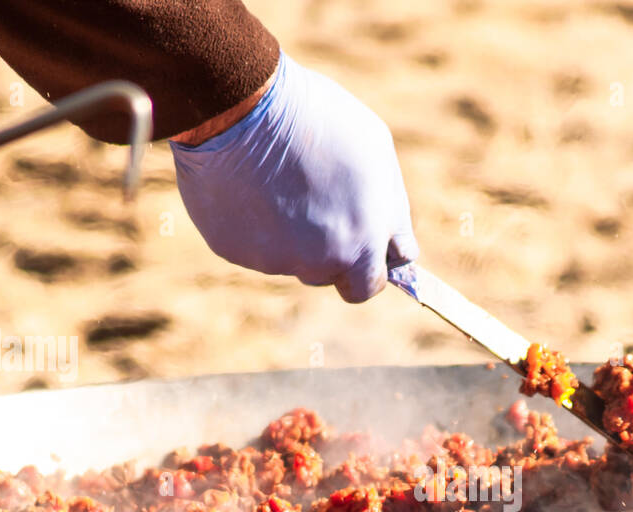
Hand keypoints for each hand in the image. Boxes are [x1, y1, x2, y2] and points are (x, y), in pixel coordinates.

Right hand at [169, 52, 417, 302]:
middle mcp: (318, 263)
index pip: (367, 286)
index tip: (357, 245)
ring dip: (287, 231)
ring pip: (287, 257)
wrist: (241, 104)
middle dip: (325, 248)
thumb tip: (401, 252)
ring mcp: (272, 260)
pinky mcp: (231, 250)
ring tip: (278, 178)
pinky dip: (252, 222)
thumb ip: (392, 212)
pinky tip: (248, 181)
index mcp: (360, 246)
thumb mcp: (377, 154)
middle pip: (325, 273)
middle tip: (314, 197)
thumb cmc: (318, 120)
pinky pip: (249, 244)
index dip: (364, 266)